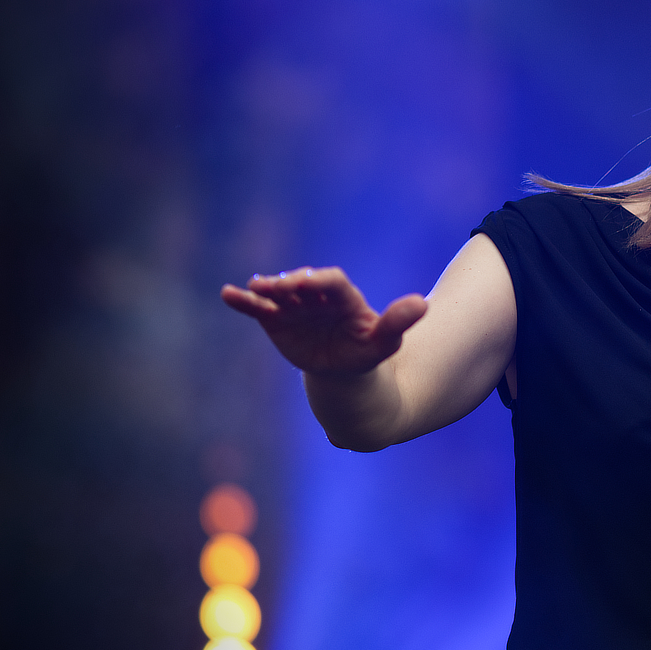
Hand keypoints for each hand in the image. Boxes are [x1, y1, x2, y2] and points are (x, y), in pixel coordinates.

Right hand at [220, 267, 428, 376]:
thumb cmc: (366, 352)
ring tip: (254, 289)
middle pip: (301, 284)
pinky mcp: (275, 319)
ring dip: (265, 290)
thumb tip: (423, 304)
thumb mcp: (384, 341)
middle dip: (289, 284)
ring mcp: (294, 306)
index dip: (320, 280)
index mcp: (343, 297)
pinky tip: (227, 294)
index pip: (331, 282)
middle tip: (278, 286)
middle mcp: (315, 296)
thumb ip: (398, 322)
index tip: (309, 282)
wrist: (343, 368)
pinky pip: (257, 309)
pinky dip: (242, 301)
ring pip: (277, 294)